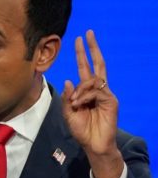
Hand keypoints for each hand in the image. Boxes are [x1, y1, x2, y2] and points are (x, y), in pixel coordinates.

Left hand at [61, 30, 123, 177]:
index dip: (83, 54)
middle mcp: (98, 90)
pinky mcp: (111, 101)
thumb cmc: (81, 130)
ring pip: (92, 80)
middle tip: (87, 33)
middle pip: (97, 64)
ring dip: (80, 90)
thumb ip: (67, 97)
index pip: (86, 68)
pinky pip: (96, 91)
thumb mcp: (68, 113)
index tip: (79, 39)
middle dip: (91, 48)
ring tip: (74, 103)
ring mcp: (106, 94)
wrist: (93, 144)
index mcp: (86, 91)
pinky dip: (84, 96)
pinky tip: (79, 104)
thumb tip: (68, 80)